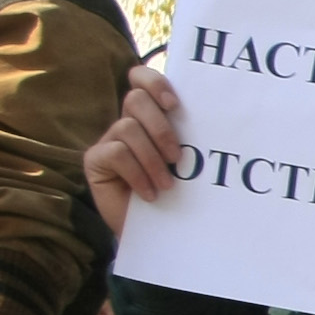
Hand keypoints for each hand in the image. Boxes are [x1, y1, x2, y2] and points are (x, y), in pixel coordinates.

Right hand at [81, 63, 183, 236]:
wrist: (156, 235)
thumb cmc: (176, 197)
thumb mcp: (187, 165)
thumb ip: (191, 138)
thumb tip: (219, 119)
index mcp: (150, 117)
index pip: (141, 79)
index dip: (154, 82)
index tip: (175, 104)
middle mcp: (127, 123)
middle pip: (136, 99)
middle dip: (161, 127)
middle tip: (177, 157)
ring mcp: (108, 141)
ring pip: (127, 127)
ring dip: (151, 158)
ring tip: (166, 185)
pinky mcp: (95, 160)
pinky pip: (116, 153)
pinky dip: (137, 173)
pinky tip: (149, 194)